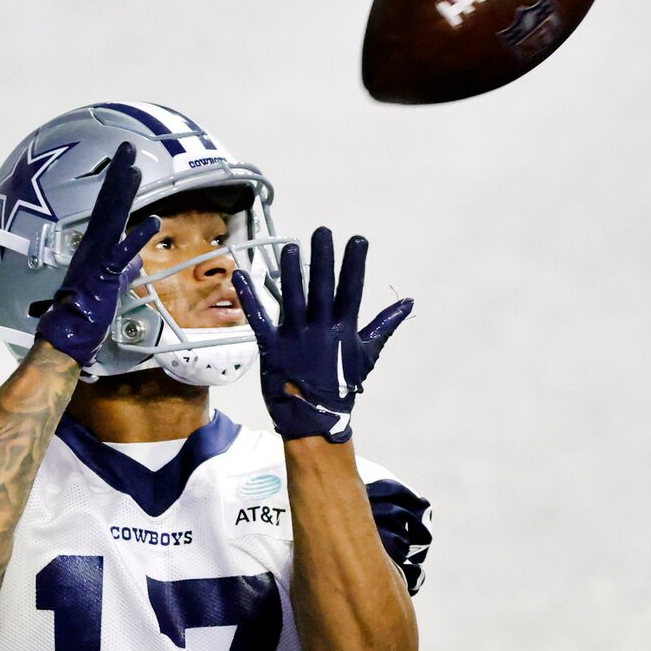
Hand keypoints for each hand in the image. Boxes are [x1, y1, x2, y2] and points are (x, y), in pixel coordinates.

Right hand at [31, 142, 159, 368]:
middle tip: (128, 148)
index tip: (126, 162)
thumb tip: (136, 263)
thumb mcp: (110, 287)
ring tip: (135, 169)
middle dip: (120, 175)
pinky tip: (152, 222)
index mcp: (96, 247)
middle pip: (109, 204)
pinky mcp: (105, 275)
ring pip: (113, 220)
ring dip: (124, 194)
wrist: (67, 334)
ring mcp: (98, 258)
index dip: (118, 184)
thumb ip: (124, 271)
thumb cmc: (84, 313)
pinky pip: (123, 253)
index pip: (110, 208)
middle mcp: (94, 246)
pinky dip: (138, 238)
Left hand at [233, 228, 411, 441]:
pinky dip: (250, 297)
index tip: (357, 240)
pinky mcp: (271, 346)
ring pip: (292, 298)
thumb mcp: (367, 354)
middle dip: (322, 259)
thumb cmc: (341, 384)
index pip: (351, 290)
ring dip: (291, 272)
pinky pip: (259, 318)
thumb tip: (408, 302)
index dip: (354, 264)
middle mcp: (320, 329)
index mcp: (343, 329)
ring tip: (291, 247)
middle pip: (321, 288)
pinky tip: (242, 275)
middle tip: (322, 232)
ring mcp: (294, 337)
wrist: (314, 419)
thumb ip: (384, 325)